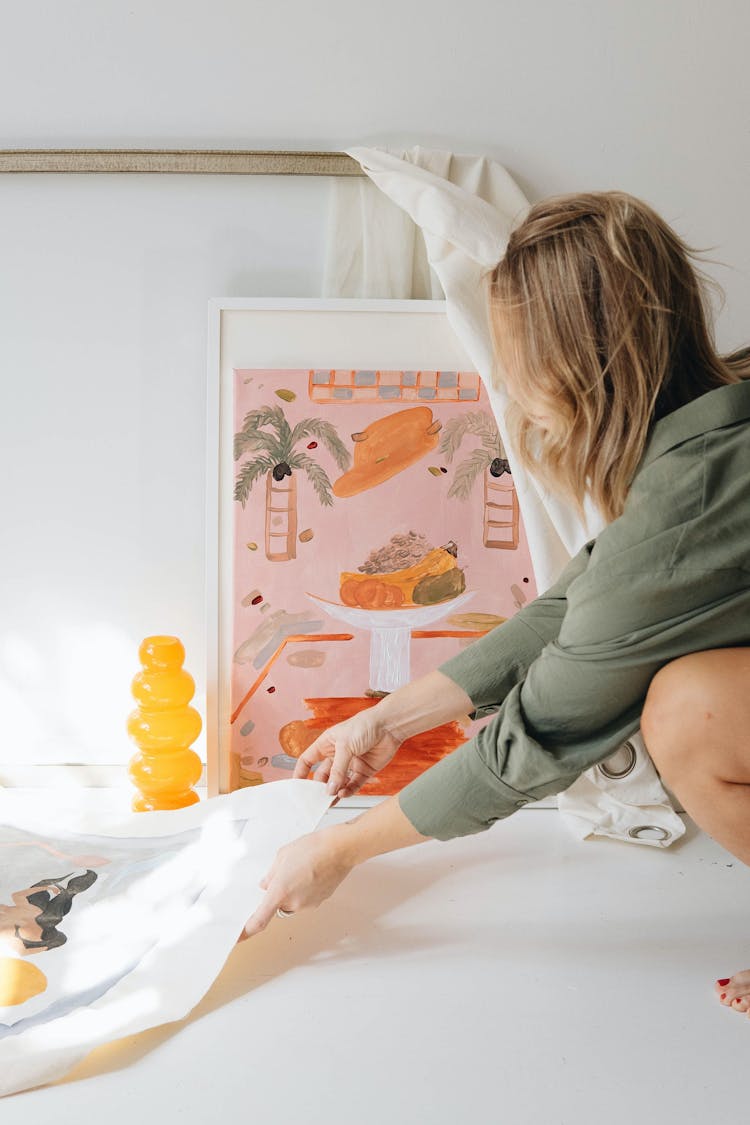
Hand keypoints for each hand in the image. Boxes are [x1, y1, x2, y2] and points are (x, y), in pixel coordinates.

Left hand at [238, 825, 353, 939]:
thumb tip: (266, 884)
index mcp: (280, 891)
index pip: (259, 920)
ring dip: (292, 891)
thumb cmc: (314, 848)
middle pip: (277, 908)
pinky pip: (306, 900)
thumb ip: (271, 874)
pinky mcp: (320, 901)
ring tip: (301, 868)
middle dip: (277, 895)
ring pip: (292, 904)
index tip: (239, 936)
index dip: (246, 932)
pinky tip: (311, 872)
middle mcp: (294, 903)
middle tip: (284, 875)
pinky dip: (305, 890)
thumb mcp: (283, 855)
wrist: (340, 848)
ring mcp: (309, 904)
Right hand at [293, 708, 401, 797]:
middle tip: (316, 799)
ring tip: (329, 800)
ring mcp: (350, 764)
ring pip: (338, 783)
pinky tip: (343, 793)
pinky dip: (348, 791)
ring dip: (333, 791)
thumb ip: (337, 770)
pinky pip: (353, 785)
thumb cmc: (365, 725)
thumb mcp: (345, 746)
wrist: (389, 726)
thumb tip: (329, 789)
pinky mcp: (364, 771)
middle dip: (319, 787)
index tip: (297, 786)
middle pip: (322, 775)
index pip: (308, 760)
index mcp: (326, 744)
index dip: (301, 772)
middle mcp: (337, 755)